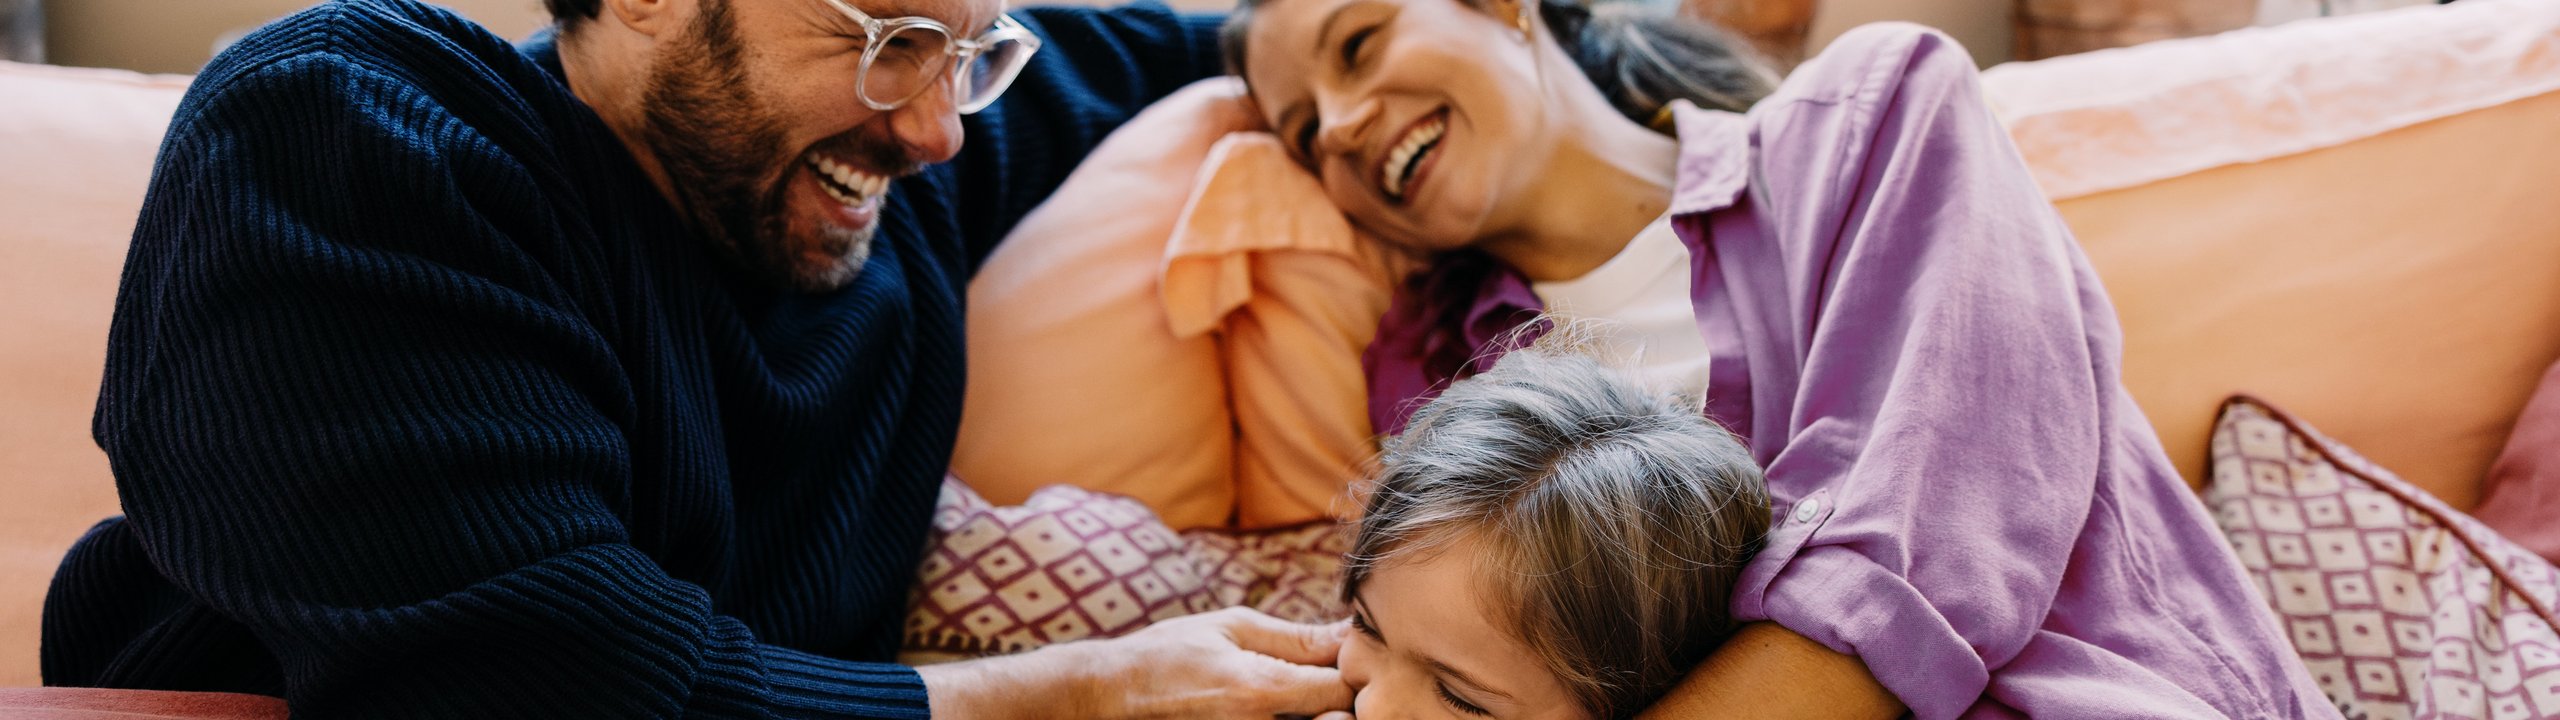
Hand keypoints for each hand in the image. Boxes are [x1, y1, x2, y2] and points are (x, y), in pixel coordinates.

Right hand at [1081, 607, 1353, 719]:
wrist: (1110, 698)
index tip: (1346, 659)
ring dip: (1319, 715)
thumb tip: (1352, 631)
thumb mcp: (1232, 629)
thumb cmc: (1168, 656)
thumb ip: (1297, 638)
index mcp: (1261, 691)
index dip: (1356, 673)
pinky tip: (1285, 710)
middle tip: (1331, 684)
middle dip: (1345, 704)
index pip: (1344, 689)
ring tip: (1305, 697)